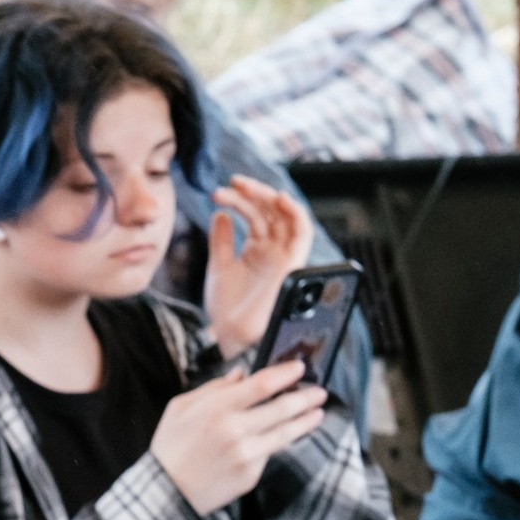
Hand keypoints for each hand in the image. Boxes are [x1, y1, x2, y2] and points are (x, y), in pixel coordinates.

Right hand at [149, 354, 326, 514]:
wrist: (167, 492)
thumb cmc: (170, 446)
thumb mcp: (180, 408)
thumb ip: (213, 388)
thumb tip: (241, 375)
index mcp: (217, 408)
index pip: (263, 384)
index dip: (286, 374)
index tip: (300, 368)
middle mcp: (236, 430)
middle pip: (282, 408)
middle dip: (305, 397)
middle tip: (319, 391)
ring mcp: (246, 455)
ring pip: (285, 433)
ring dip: (305, 421)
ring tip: (318, 413)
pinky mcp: (251, 474)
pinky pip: (269, 453)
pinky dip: (278, 443)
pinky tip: (286, 436)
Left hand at [202, 176, 312, 356]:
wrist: (231, 336)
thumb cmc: (225, 308)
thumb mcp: (218, 267)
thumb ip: (222, 240)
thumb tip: (220, 213)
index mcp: (257, 249)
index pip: (254, 214)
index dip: (238, 199)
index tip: (216, 193)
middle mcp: (273, 250)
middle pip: (270, 210)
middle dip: (251, 193)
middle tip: (230, 183)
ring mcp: (283, 256)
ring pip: (284, 215)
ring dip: (267, 196)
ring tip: (243, 185)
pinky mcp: (292, 264)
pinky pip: (303, 233)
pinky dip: (295, 212)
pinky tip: (278, 197)